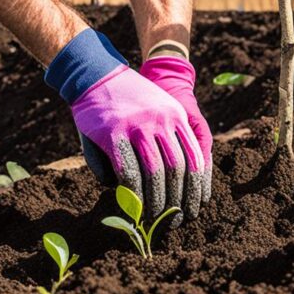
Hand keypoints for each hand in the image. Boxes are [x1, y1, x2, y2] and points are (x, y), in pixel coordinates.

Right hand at [45, 30, 205, 224]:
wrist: (95, 73)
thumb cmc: (127, 97)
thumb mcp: (157, 108)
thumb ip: (166, 139)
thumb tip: (169, 175)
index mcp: (177, 116)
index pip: (196, 158)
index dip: (197, 188)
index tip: (196, 207)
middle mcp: (162, 121)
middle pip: (178, 169)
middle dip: (180, 200)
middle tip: (177, 220)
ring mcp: (137, 127)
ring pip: (156, 173)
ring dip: (157, 201)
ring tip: (156, 219)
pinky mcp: (113, 134)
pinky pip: (129, 171)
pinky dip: (133, 193)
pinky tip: (134, 205)